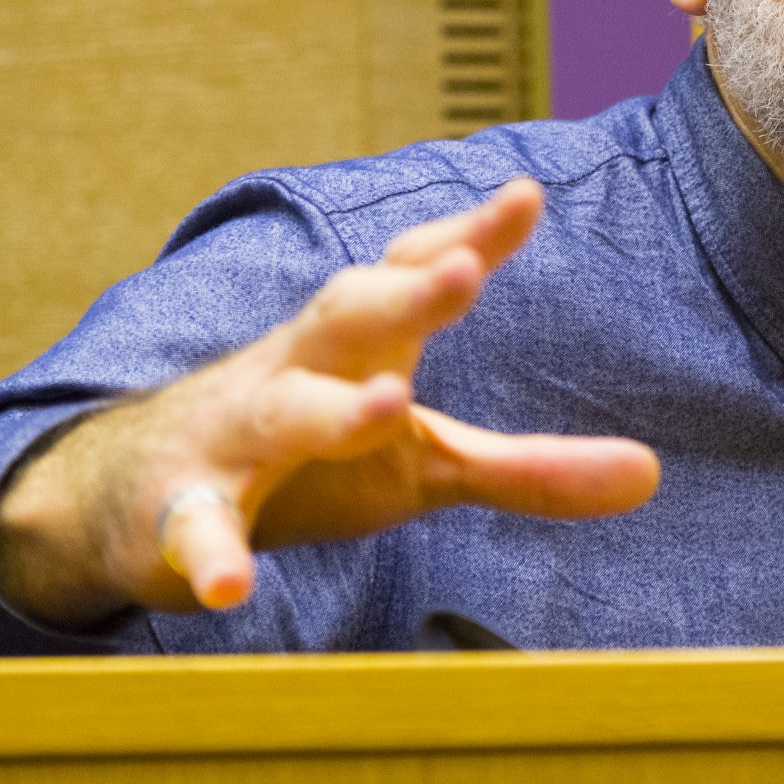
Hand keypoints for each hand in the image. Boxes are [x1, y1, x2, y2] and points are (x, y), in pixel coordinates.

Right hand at [0, 180, 660, 626]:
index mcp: (356, 346)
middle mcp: (296, 371)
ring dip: (331, 408)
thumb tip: (653, 474)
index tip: (525, 195)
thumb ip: (528, 469)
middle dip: (403, 293)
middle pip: (347, 317)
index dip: (467, 236)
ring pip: (280, 410)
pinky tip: (233, 587)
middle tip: (464, 270)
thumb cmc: (306, 458)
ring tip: (389, 405)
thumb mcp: (421, 464)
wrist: (130, 496)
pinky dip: (212, 554)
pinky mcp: (180, 514)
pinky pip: (196, 531)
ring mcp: (233, 437)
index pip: (412, 274)